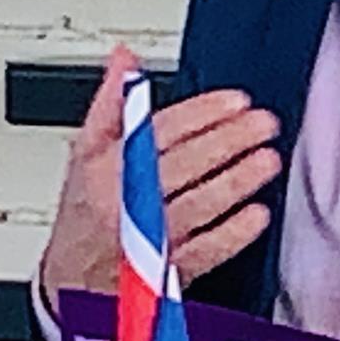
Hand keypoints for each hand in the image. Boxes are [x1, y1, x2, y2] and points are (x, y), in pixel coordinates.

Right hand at [40, 46, 280, 304]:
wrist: (71, 283)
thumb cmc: (84, 214)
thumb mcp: (86, 154)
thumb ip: (111, 104)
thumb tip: (124, 57)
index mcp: (105, 167)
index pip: (158, 130)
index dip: (202, 113)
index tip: (235, 100)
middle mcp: (125, 201)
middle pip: (184, 163)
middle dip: (229, 140)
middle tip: (263, 123)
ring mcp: (146, 240)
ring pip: (199, 204)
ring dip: (238, 180)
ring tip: (267, 159)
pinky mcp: (164, 274)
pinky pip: (204, 250)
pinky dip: (233, 233)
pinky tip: (256, 214)